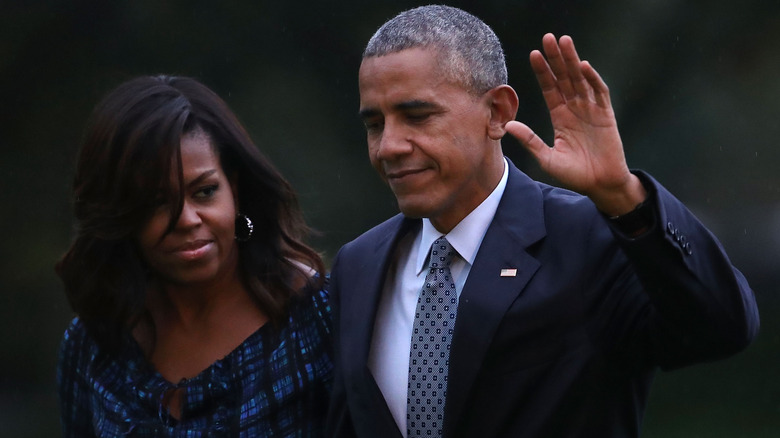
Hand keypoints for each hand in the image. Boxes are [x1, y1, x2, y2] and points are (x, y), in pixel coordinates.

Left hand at [506, 33, 645, 215]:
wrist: (600, 184)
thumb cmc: (574, 174)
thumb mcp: (547, 158)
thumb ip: (530, 140)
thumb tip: (508, 125)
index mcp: (560, 117)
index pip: (549, 88)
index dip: (542, 72)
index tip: (533, 54)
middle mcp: (575, 109)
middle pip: (564, 78)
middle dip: (556, 58)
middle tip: (548, 38)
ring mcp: (591, 110)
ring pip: (580, 79)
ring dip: (572, 60)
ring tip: (564, 42)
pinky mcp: (606, 115)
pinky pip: (599, 93)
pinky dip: (592, 79)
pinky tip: (583, 66)